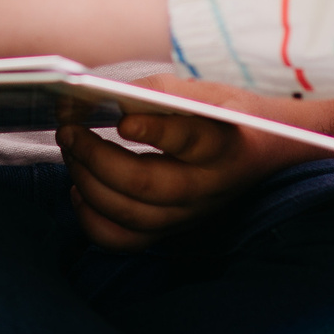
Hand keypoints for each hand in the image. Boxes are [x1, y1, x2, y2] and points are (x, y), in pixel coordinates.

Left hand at [57, 76, 325, 249]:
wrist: (265, 152)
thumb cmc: (226, 114)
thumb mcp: (205, 92)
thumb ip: (159, 91)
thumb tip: (101, 94)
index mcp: (222, 145)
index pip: (189, 140)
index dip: (155, 130)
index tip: (122, 118)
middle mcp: (206, 187)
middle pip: (147, 184)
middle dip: (97, 158)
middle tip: (69, 131)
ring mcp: (188, 215)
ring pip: (131, 215)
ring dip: (88, 183)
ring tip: (70, 150)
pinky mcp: (171, 230)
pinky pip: (126, 241)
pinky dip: (94, 222)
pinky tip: (79, 191)